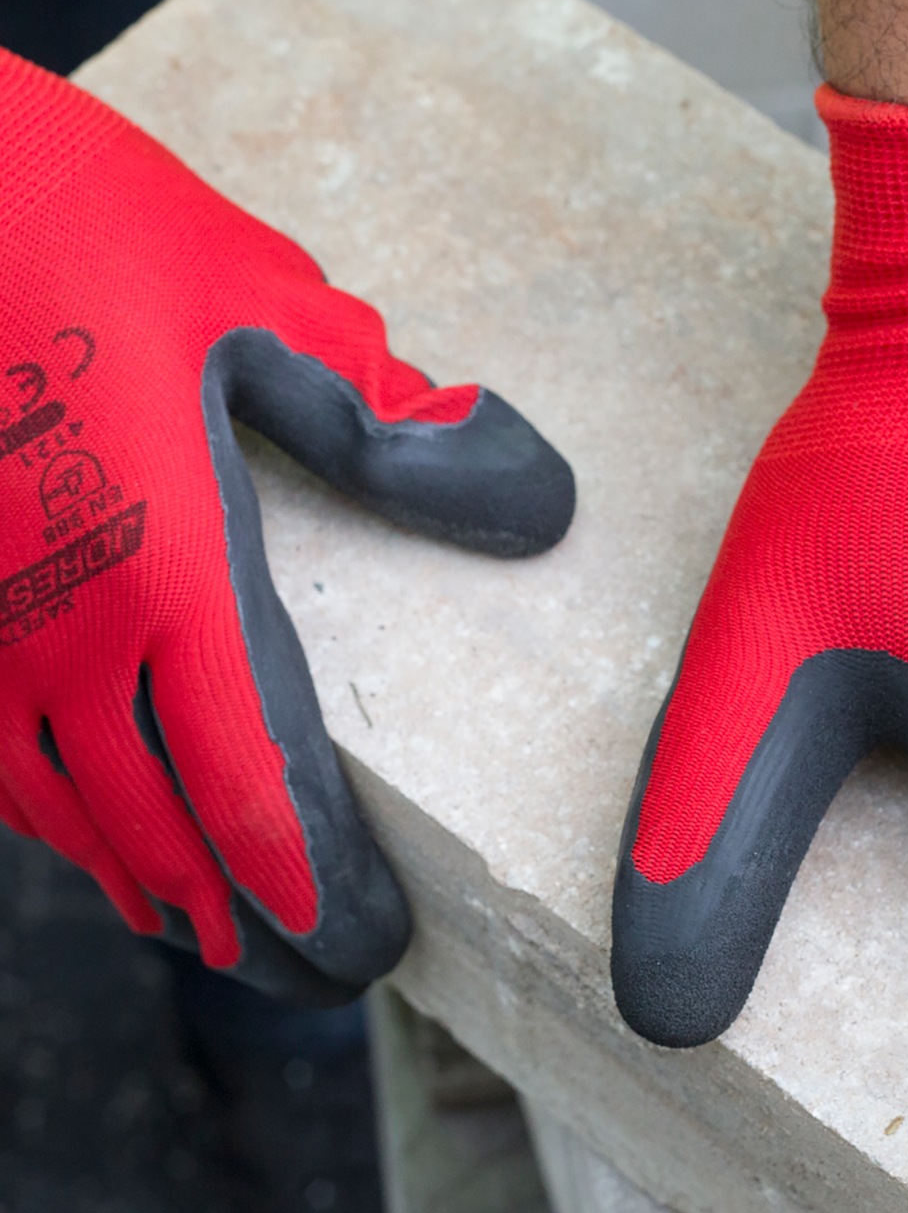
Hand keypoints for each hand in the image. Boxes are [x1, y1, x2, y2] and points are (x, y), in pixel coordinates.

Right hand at [0, 49, 574, 1003]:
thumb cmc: (89, 230)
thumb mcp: (272, 310)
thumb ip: (400, 430)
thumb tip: (541, 503)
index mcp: (167, 571)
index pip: (251, 783)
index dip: (314, 884)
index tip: (369, 952)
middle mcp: (60, 629)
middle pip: (164, 833)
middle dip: (246, 921)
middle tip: (320, 981)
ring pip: (71, 817)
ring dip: (151, 891)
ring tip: (217, 945)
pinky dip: (61, 826)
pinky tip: (94, 848)